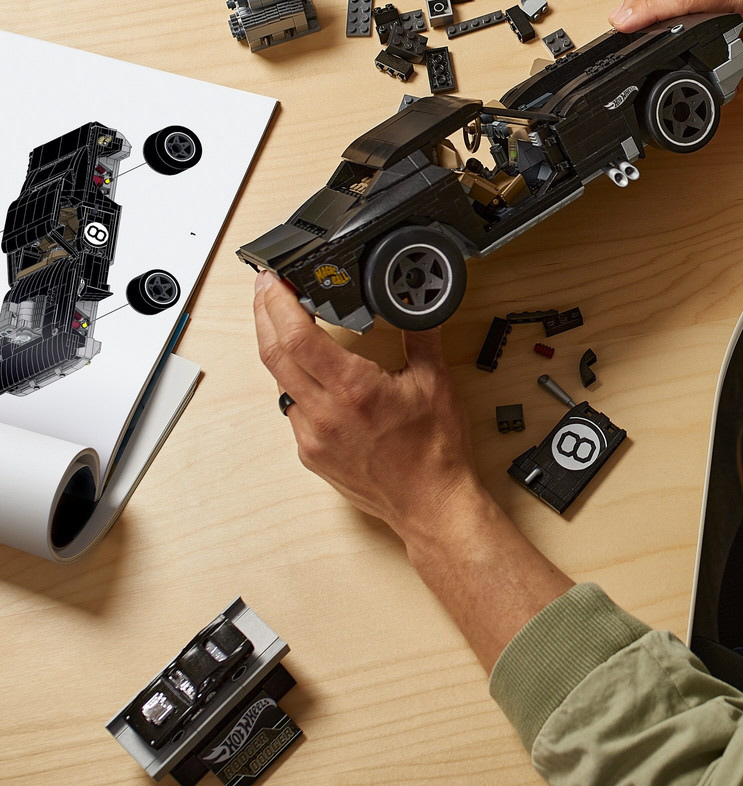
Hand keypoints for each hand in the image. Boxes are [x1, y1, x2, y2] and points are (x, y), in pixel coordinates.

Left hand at [252, 272, 480, 543]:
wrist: (430, 504)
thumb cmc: (434, 451)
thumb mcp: (435, 381)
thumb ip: (421, 334)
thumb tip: (418, 304)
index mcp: (353, 390)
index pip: (297, 336)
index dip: (277, 303)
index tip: (272, 281)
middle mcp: (324, 414)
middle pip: (273, 354)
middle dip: (264, 314)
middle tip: (266, 289)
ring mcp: (312, 437)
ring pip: (279, 381)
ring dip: (277, 348)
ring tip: (285, 323)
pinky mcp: (311, 454)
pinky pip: (292, 409)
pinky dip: (295, 382)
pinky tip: (310, 372)